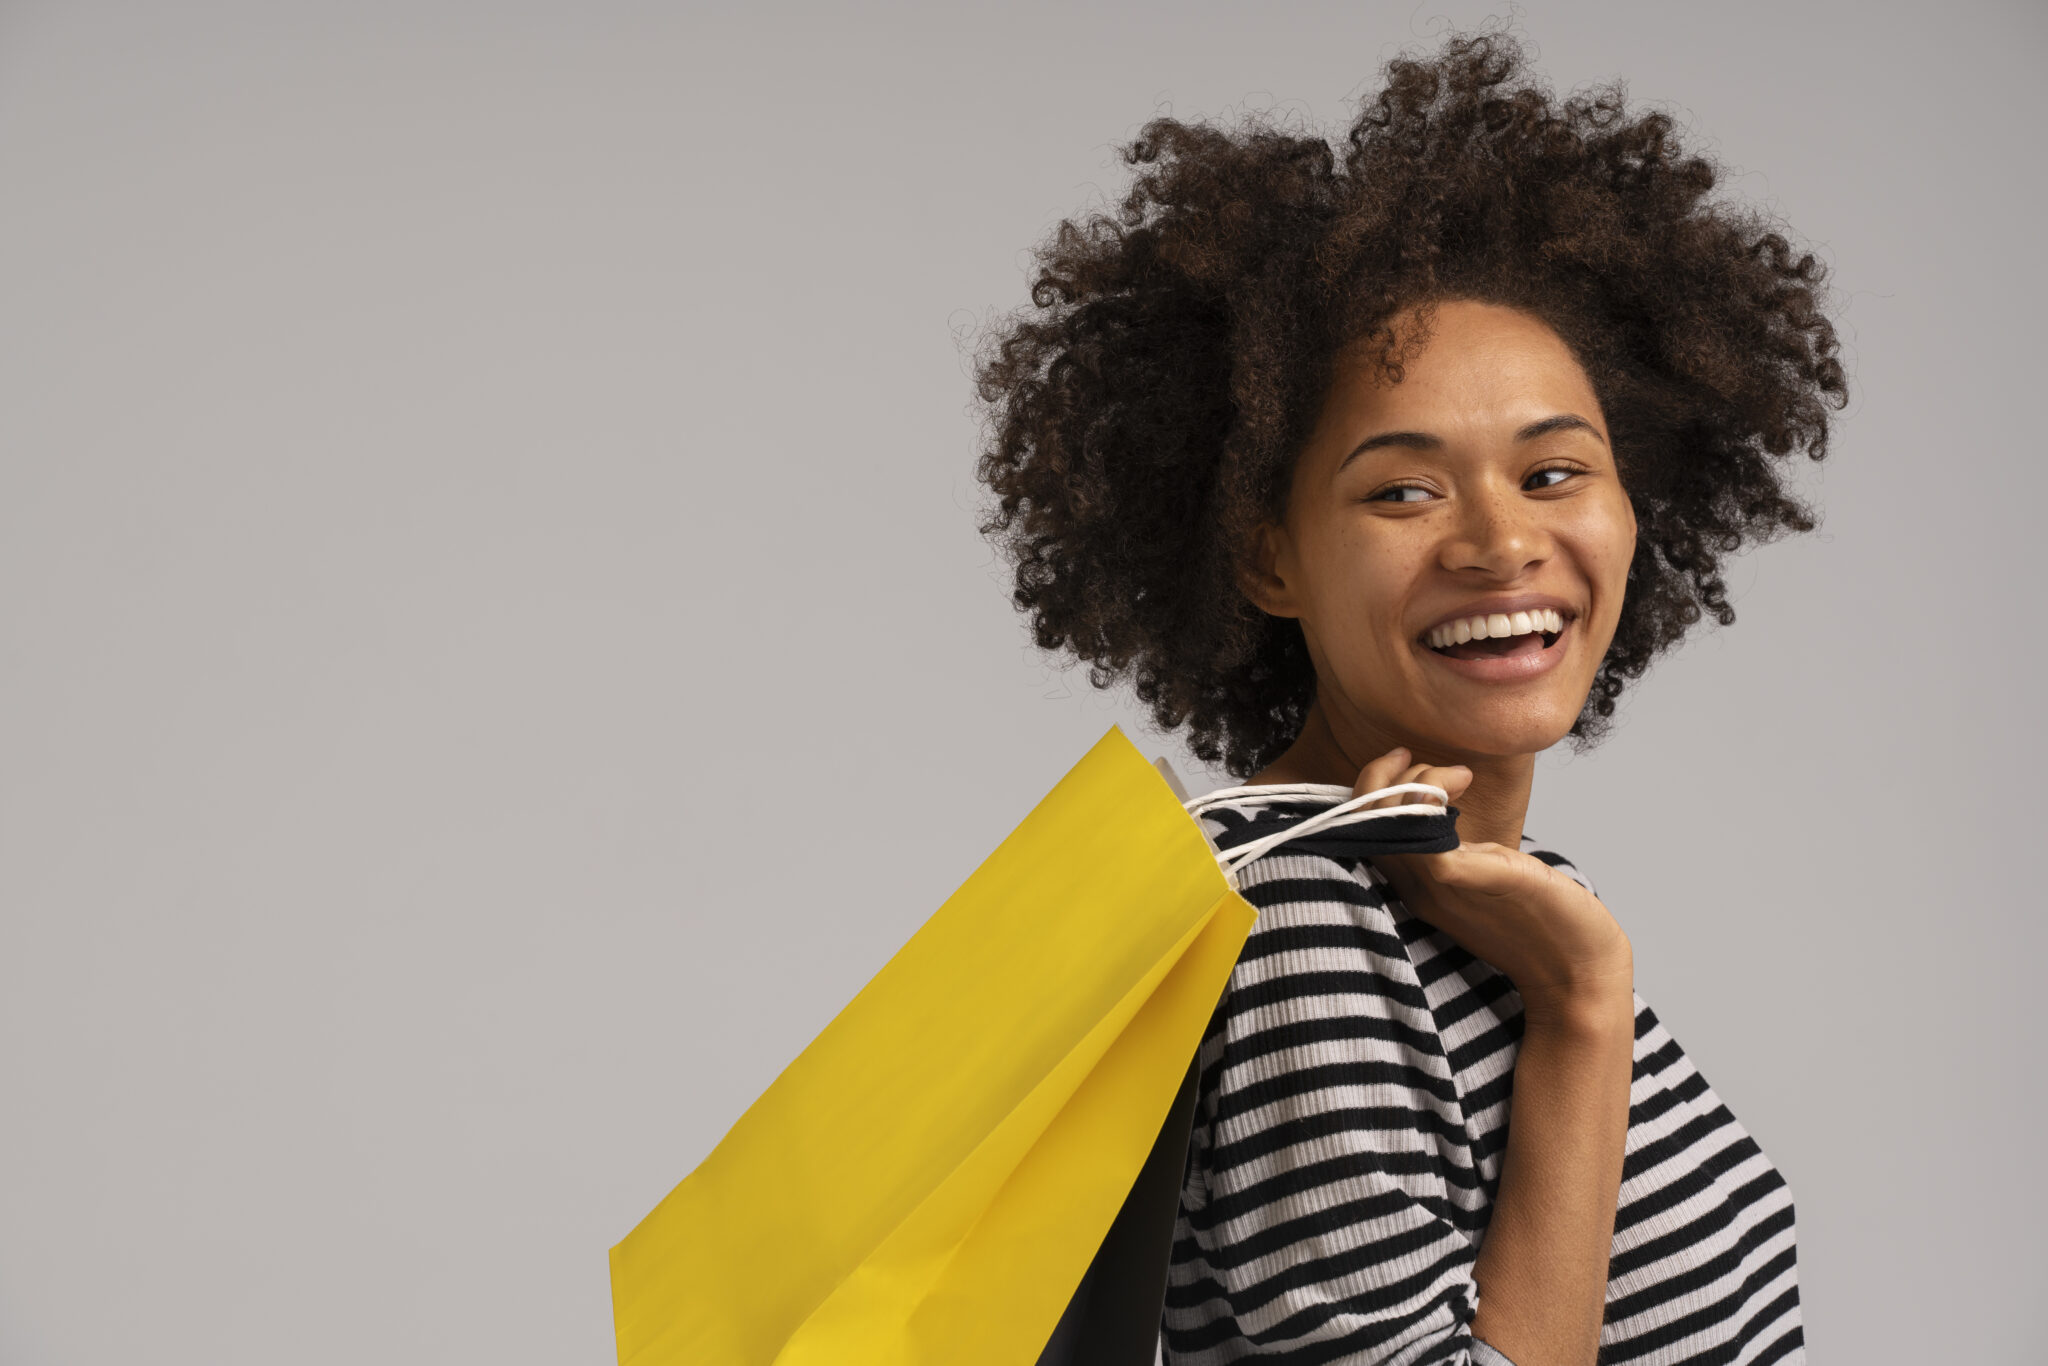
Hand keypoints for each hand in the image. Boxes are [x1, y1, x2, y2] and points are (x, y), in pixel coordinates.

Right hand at [1350, 748, 1632, 1019]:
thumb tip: (1453, 812)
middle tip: (1411, 757)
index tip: (1402, 760)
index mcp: (1418, 887)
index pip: (1364, 832)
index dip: (1369, 789)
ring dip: (1411, 784)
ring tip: (1455, 776)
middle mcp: (1418, 888)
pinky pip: (1424, 837)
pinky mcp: (1470, 879)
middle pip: (1363, 825)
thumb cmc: (1545, 921)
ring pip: (1387, 824)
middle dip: (1378, 779)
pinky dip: (1430, 795)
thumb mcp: (1488, 877)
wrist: (1582, 972)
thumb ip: (1462, 852)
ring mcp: (1439, 886)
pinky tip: (1462, 782)